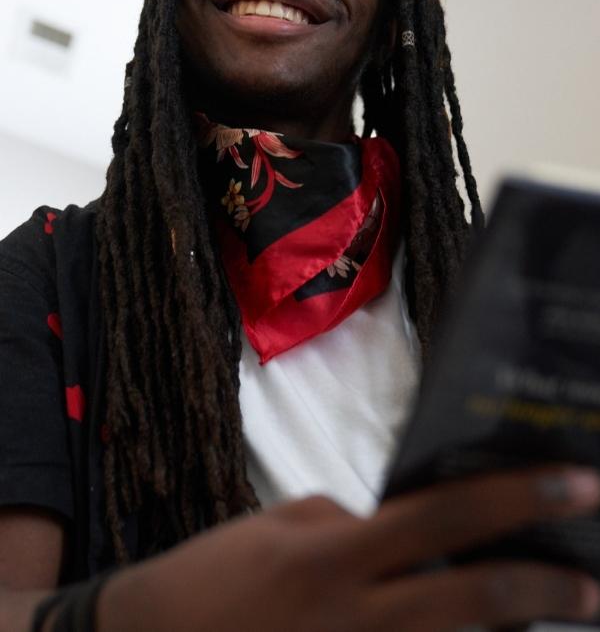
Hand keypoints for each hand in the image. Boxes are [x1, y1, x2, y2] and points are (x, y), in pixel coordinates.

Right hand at [100, 465, 599, 631]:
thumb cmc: (218, 574)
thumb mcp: (285, 525)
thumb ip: (353, 527)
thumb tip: (408, 530)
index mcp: (338, 553)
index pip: (446, 514)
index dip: (517, 496)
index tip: (574, 481)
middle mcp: (358, 617)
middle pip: (473, 599)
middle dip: (546, 585)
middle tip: (596, 580)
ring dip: (511, 631)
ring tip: (559, 609)